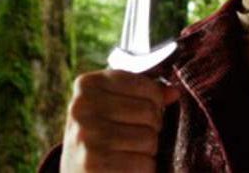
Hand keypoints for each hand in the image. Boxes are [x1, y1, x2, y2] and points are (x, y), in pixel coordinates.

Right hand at [60, 69, 179, 171]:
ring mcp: (86, 136)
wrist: (75, 172)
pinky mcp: (93, 164)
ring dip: (149, 150)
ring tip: (132, 151)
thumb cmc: (101, 132)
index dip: (156, 100)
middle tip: (139, 135)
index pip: (145, 84)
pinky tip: (129, 167)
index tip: (146, 110)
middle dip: (153, 127)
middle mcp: (82, 107)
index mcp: (87, 84)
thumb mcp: (114, 104)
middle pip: (149, 111)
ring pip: (149, 138)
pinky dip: (145, 168)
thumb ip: (144, 92)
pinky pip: (144, 164)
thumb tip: (174, 92)